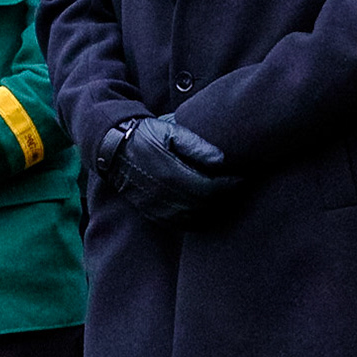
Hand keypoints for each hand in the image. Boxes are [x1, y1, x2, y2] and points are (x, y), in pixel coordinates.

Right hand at [99, 114, 241, 228]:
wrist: (114, 150)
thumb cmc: (146, 135)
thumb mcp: (169, 131)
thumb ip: (195, 145)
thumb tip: (222, 160)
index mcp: (171, 173)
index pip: (210, 187)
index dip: (230, 184)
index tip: (242, 177)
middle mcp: (165, 194)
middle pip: (206, 204)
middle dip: (226, 197)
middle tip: (239, 187)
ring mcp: (158, 207)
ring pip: (196, 218)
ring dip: (215, 210)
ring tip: (226, 198)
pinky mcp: (153, 214)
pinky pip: (182, 225)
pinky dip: (199, 220)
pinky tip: (207, 209)